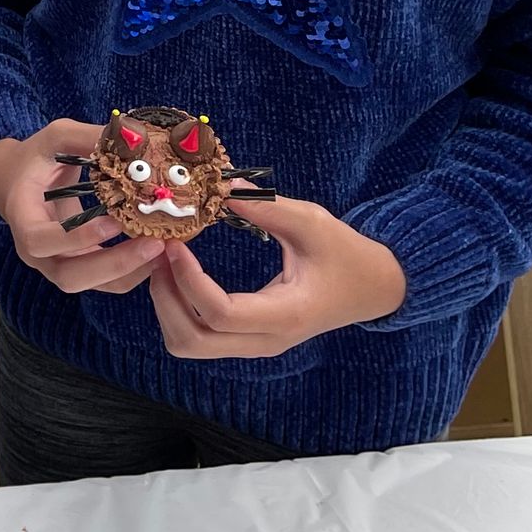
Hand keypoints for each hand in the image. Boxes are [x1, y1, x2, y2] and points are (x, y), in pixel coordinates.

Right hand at [0, 120, 163, 298]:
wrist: (16, 179)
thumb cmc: (36, 157)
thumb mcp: (56, 137)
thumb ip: (88, 138)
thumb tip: (133, 140)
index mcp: (21, 217)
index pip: (39, 241)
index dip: (75, 237)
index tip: (113, 222)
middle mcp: (34, 251)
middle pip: (69, 276)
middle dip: (113, 265)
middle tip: (153, 244)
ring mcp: (55, 263)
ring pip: (90, 285)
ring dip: (128, 273)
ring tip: (162, 250)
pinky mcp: (76, 266)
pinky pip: (103, 281)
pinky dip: (130, 272)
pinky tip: (156, 253)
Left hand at [150, 198, 405, 358]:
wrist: (372, 287)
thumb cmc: (346, 253)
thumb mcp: (313, 222)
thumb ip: (267, 208)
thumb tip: (221, 186)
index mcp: (286, 315)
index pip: (221, 314)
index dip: (189, 280)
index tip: (175, 244)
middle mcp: (266, 340)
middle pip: (193, 341)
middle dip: (164, 298)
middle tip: (158, 254)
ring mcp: (255, 345)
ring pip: (190, 344)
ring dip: (166, 306)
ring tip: (164, 262)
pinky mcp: (248, 339)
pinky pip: (199, 336)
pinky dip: (178, 310)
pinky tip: (178, 274)